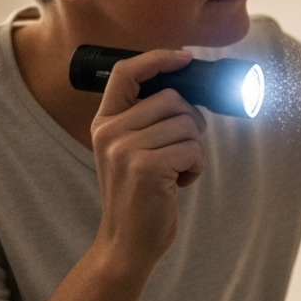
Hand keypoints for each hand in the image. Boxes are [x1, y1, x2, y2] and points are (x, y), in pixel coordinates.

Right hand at [88, 49, 208, 266]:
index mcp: (104, 123)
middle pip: (172, 98)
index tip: (184, 58)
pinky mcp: (146, 168)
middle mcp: (110, 132)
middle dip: (191, 121)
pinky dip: (196, 167)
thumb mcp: (130, 151)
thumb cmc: (139, 195)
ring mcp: (125, 149)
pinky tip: (179, 183)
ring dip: (195, 148)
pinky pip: (192, 149)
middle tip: (184, 149)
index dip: (157, 59)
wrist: (127, 243)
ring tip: (177, 170)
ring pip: (187, 124)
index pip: (126, 73)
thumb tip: (186, 91)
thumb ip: (146, 121)